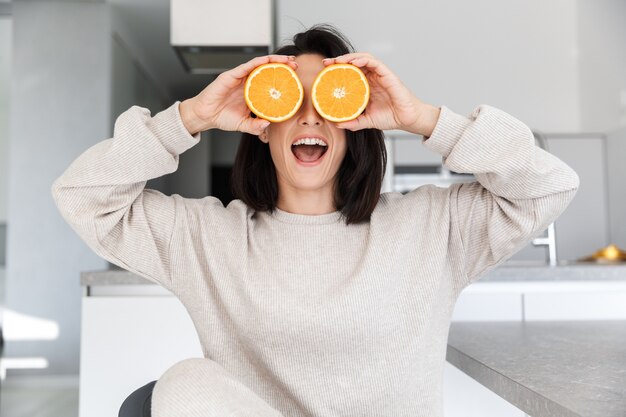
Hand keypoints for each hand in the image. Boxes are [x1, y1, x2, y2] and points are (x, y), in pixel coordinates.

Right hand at [179, 55, 297, 135]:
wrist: (205, 116)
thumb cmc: (222, 118)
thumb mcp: (243, 125)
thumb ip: (256, 126)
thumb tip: (268, 125)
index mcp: (252, 91)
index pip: (270, 80)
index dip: (283, 77)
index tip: (296, 77)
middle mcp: (247, 82)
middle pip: (268, 69)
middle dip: (283, 64)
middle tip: (296, 63)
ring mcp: (239, 77)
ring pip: (259, 64)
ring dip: (274, 60)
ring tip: (287, 60)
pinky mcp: (231, 76)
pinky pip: (246, 66)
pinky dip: (257, 62)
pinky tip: (268, 60)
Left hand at [323, 53, 439, 135]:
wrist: (407, 120)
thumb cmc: (390, 117)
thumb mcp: (367, 121)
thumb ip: (353, 122)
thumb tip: (338, 124)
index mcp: (367, 86)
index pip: (350, 72)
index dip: (337, 69)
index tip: (324, 70)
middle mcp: (372, 78)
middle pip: (354, 62)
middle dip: (339, 60)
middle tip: (326, 63)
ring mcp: (380, 75)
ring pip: (363, 58)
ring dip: (349, 57)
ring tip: (337, 61)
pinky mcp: (388, 74)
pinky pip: (374, 62)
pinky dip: (363, 60)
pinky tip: (353, 63)